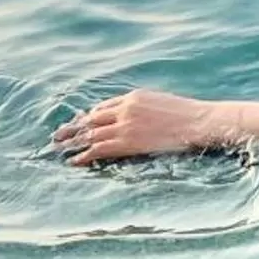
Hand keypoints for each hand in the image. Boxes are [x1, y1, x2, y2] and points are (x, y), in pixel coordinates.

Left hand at [54, 89, 238, 166]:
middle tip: (58, 135)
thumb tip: (137, 119)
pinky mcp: (127, 141)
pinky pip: (99, 148)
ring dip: (73, 142)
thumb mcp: (162, 104)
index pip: (104, 107)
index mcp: (134, 97)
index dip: (89, 118)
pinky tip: (74, 161)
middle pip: (92, 119)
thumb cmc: (188, 116)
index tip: (80, 124)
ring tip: (59, 149)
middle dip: (74, 128)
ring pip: (91, 134)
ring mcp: (125, 124)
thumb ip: (145, 109)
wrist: (199, 121)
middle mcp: (125, 108)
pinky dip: (84, 155)